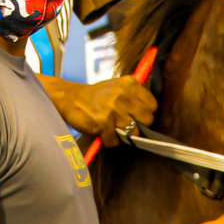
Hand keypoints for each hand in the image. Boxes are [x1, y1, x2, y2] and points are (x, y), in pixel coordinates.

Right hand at [41, 76, 156, 143]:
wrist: (71, 98)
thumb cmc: (97, 96)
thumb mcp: (117, 86)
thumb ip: (135, 96)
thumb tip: (152, 113)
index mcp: (129, 83)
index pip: (152, 104)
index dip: (146, 113)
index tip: (137, 115)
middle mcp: (123, 94)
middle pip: (147, 119)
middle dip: (137, 125)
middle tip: (125, 124)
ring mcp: (113, 109)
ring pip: (133, 132)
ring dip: (122, 134)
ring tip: (112, 127)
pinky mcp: (103, 122)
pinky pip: (115, 141)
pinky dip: (109, 140)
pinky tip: (102, 131)